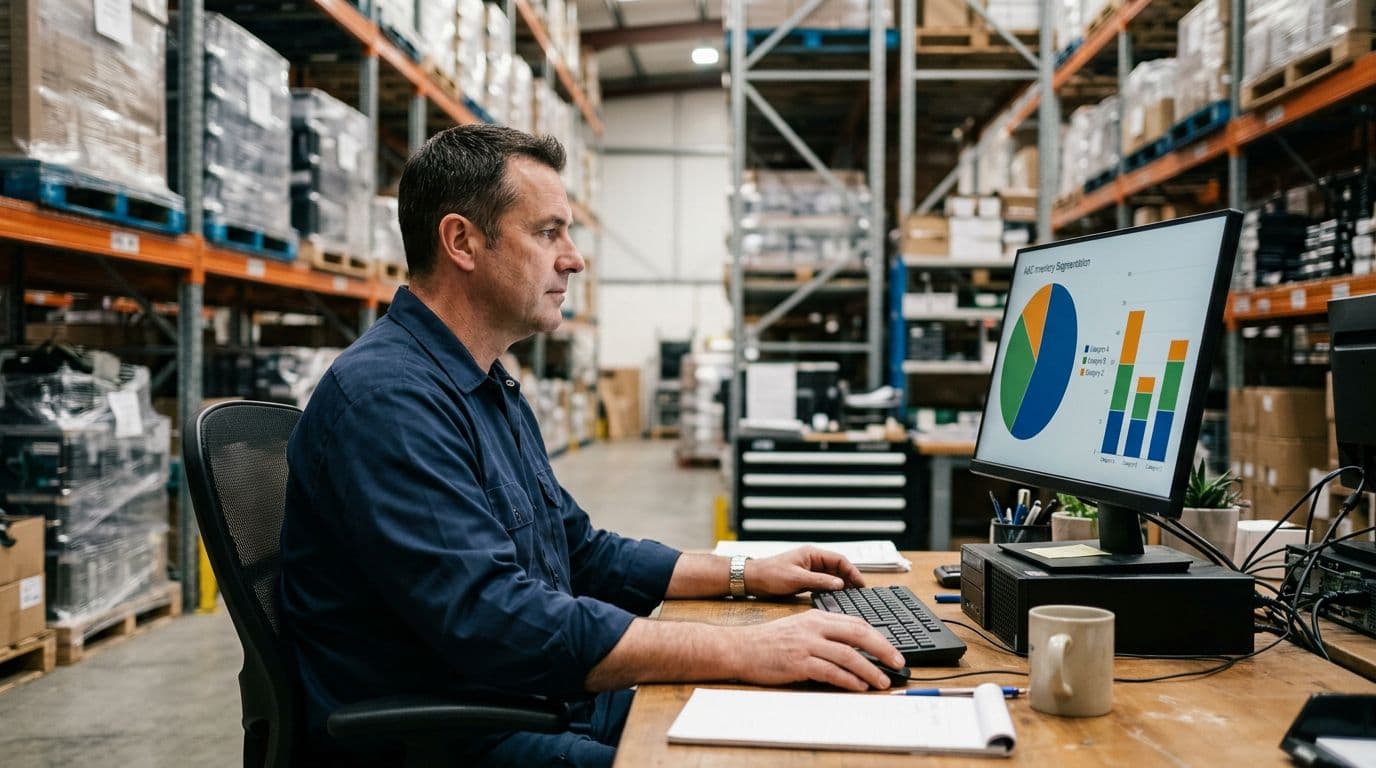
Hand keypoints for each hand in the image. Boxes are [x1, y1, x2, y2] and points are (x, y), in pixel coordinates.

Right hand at [726, 610, 904, 690]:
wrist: (741, 647)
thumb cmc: (769, 641)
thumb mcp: (799, 627)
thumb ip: (824, 633)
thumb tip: (852, 647)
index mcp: (816, 616)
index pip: (856, 622)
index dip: (878, 636)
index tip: (891, 649)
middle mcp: (814, 627)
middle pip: (858, 633)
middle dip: (883, 649)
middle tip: (898, 662)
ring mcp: (807, 644)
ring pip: (848, 654)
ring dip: (870, 669)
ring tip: (882, 680)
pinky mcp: (799, 662)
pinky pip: (831, 671)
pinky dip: (849, 680)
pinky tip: (859, 686)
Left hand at [744, 545, 865, 597]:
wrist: (752, 580)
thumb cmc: (769, 575)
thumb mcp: (796, 579)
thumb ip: (819, 581)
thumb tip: (840, 584)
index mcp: (812, 554)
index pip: (840, 560)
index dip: (853, 571)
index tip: (861, 584)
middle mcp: (812, 560)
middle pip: (838, 568)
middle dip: (849, 579)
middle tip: (859, 593)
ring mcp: (809, 570)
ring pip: (832, 577)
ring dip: (841, 585)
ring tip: (851, 597)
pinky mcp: (805, 579)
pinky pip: (823, 583)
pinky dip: (831, 590)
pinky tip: (835, 598)